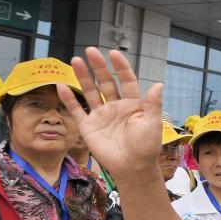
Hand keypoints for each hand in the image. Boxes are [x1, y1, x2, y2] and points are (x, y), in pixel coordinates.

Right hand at [59, 48, 165, 183]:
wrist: (132, 167)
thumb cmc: (146, 147)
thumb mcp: (152, 124)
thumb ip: (153, 104)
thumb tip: (159, 84)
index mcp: (132, 104)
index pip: (126, 80)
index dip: (121, 67)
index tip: (114, 54)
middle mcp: (115, 106)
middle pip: (106, 82)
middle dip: (99, 67)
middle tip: (91, 51)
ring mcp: (101, 115)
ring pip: (90, 92)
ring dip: (83, 77)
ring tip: (76, 60)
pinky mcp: (88, 126)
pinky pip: (76, 110)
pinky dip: (69, 99)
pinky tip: (61, 85)